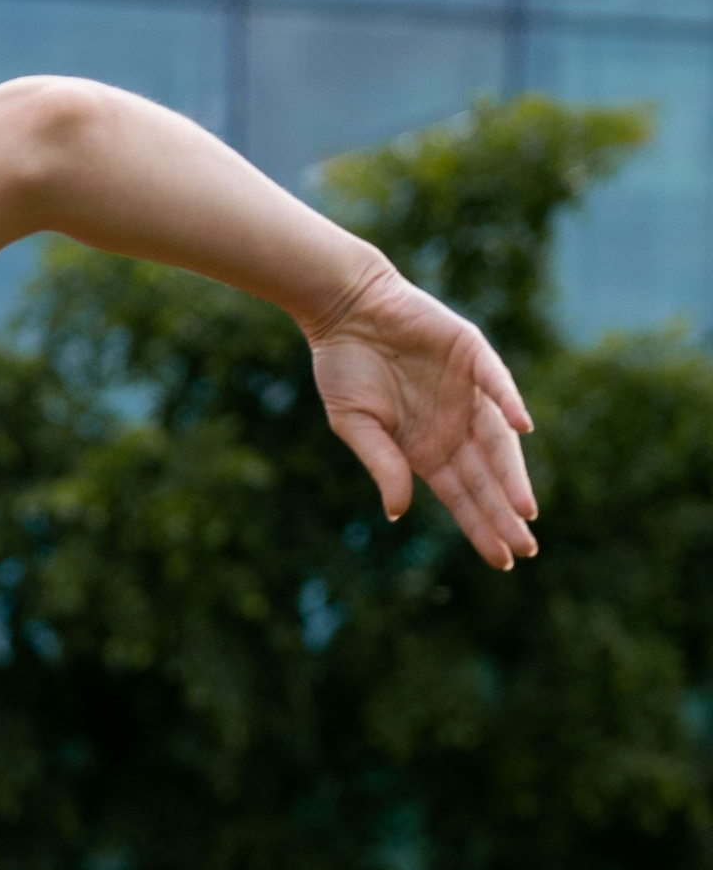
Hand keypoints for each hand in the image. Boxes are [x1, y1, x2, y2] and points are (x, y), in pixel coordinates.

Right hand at [304, 263, 539, 569]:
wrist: (343, 309)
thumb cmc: (343, 367)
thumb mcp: (354, 425)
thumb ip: (382, 464)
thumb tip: (398, 513)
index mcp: (425, 447)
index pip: (462, 495)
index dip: (481, 526)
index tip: (501, 560)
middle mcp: (454, 424)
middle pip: (486, 477)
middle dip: (504, 514)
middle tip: (525, 550)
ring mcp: (468, 391)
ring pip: (499, 440)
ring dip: (513, 474)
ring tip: (524, 511)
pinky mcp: (472, 353)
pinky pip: (496, 382)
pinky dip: (509, 402)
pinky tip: (523, 428)